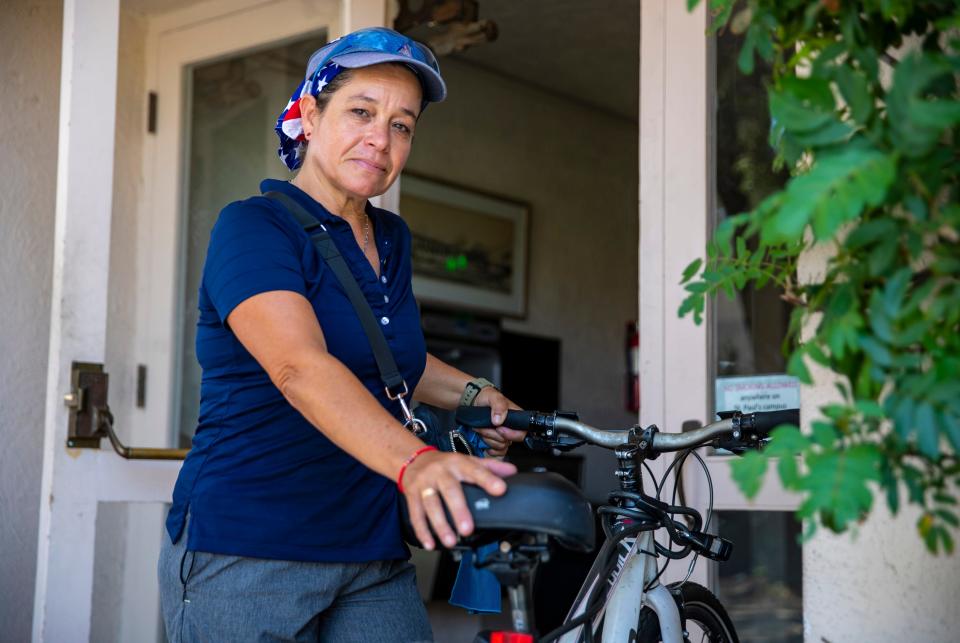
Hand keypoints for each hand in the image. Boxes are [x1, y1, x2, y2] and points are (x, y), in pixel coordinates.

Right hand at [402, 450, 516, 549]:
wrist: (413, 460)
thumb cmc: (445, 464)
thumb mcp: (467, 461)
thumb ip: (489, 468)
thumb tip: (512, 472)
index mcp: (458, 463)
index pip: (475, 470)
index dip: (488, 480)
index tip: (500, 490)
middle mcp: (440, 473)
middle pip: (450, 490)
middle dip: (459, 510)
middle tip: (467, 529)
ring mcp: (424, 484)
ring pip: (431, 505)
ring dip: (440, 525)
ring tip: (450, 541)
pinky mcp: (412, 496)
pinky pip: (415, 515)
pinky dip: (422, 531)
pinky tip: (430, 544)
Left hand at [473, 387, 525, 456]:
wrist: (473, 403)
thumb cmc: (486, 397)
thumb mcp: (493, 396)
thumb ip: (499, 405)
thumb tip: (500, 419)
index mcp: (517, 418)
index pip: (522, 433)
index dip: (510, 434)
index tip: (498, 428)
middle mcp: (512, 429)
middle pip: (508, 442)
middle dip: (493, 434)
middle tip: (484, 425)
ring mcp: (503, 437)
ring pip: (500, 447)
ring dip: (488, 439)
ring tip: (481, 429)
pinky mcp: (495, 443)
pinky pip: (497, 453)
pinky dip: (489, 448)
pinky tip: (483, 439)